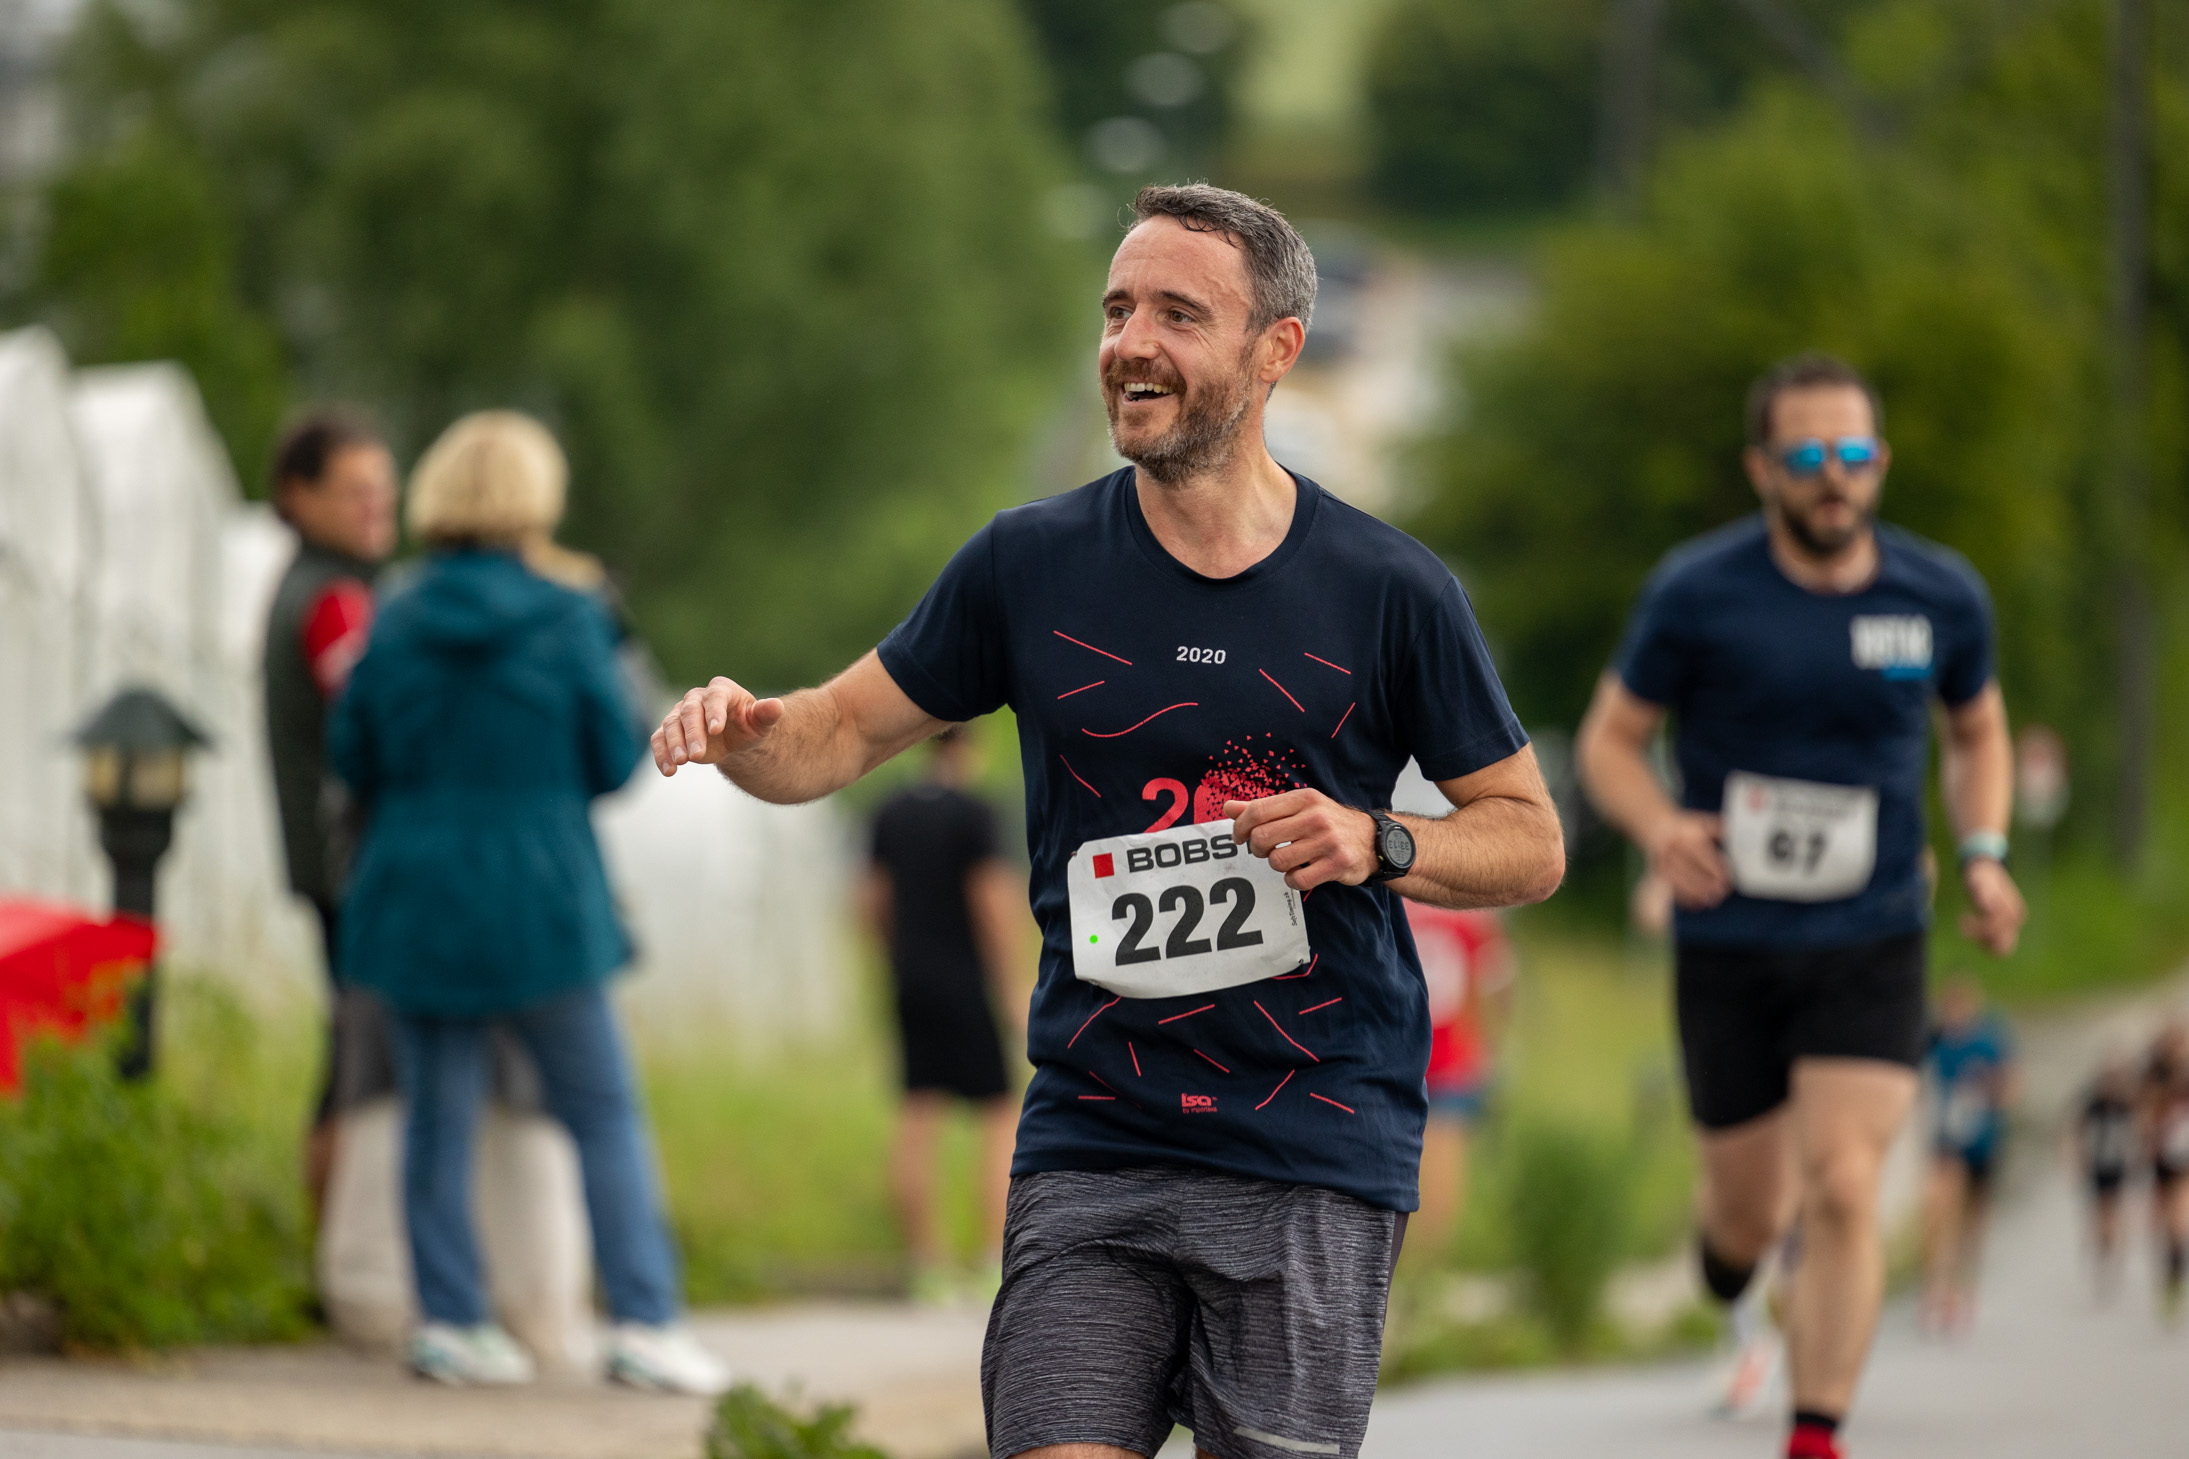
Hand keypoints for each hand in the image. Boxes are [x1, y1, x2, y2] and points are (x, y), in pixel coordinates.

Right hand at [651, 676, 785, 774]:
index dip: (714, 712)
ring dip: (673, 744)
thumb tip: (776, 706)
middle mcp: (697, 698)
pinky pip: (660, 739)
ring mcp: (680, 713)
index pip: (715, 698)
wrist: (734, 737)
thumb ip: (766, 714)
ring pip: (671, 725)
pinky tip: (668, 771)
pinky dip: (661, 754)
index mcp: (721, 690)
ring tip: (680, 763)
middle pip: (690, 712)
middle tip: (696, 756)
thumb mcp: (760, 723)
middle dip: (692, 734)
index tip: (716, 731)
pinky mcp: (670, 730)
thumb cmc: (749, 726)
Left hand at [1223, 789, 1377, 891]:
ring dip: (1276, 865)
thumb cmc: (1328, 822)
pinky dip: (1293, 880)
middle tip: (1262, 851)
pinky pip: (1298, 879)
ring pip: (1277, 861)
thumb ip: (1263, 808)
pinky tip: (1300, 872)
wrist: (1372, 840)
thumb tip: (1227, 807)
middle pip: (1262, 837)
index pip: (1257, 811)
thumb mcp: (1299, 807)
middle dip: (1255, 848)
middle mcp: (1316, 817)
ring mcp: (1328, 841)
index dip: (1240, 827)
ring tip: (1286, 860)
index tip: (1240, 837)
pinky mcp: (1337, 864)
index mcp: (1304, 798)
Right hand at [1645, 811, 1731, 908]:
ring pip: (1680, 880)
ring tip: (1711, 901)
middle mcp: (1673, 847)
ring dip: (1695, 893)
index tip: (1727, 880)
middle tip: (1721, 893)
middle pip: (1690, 868)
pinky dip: (1683, 898)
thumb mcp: (1703, 822)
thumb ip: (1720, 829)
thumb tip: (1740, 835)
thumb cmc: (1686, 827)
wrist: (1656, 826)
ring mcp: (1663, 860)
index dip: (1715, 868)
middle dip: (1706, 883)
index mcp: (1687, 835)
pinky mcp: (1659, 871)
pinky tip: (1696, 905)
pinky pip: (1670, 887)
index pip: (1702, 854)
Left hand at [1959, 857, 2025, 956]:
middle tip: (1964, 925)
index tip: (1962, 917)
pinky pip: (1998, 948)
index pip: (1997, 930)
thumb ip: (1984, 892)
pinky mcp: (2005, 930)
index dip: (1977, 928)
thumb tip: (1989, 908)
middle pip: (2002, 946)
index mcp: (2013, 910)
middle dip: (1980, 939)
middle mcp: (2016, 921)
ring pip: (2001, 951)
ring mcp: (2012, 927)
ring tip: (1967, 930)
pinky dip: (1983, 944)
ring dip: (1982, 944)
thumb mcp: (1979, 880)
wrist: (1985, 872)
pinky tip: (1971, 931)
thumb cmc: (1981, 876)